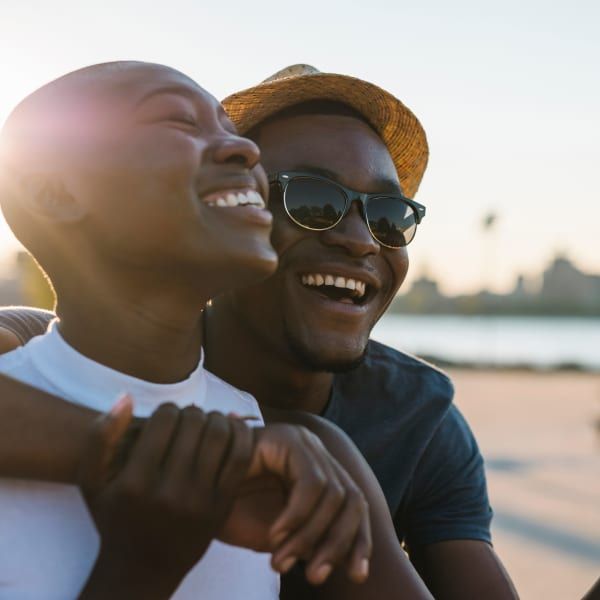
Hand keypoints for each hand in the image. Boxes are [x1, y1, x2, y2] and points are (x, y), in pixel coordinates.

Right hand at [78, 397, 253, 598]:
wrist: (143, 567)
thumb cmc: (115, 516)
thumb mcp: (92, 480)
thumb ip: (101, 435)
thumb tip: (127, 397)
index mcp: (136, 482)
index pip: (164, 419)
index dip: (167, 408)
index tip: (166, 416)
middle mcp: (170, 492)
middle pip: (194, 423)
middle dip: (191, 412)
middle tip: (188, 417)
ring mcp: (200, 500)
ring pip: (219, 434)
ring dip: (215, 418)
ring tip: (207, 421)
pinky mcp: (222, 505)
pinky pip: (240, 456)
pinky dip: (240, 433)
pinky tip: (230, 428)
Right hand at [220, 423, 371, 585]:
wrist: (192, 488)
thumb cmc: (232, 511)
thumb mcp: (279, 535)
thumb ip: (310, 542)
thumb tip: (349, 565)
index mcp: (320, 473)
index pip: (355, 506)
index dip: (359, 541)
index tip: (356, 576)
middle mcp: (317, 453)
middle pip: (352, 500)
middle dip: (337, 544)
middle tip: (314, 576)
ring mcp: (304, 442)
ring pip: (334, 494)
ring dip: (310, 535)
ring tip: (280, 560)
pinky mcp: (289, 439)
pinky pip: (311, 483)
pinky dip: (296, 516)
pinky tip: (274, 535)